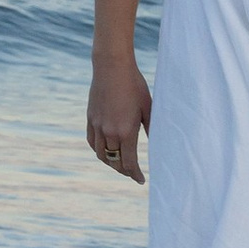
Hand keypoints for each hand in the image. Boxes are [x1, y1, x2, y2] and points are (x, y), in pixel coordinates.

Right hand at [86, 57, 152, 182]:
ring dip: (110, 163)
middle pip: (114, 162)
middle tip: (132, 173)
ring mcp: (97, 126)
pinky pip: (92, 142)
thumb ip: (152, 129)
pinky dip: (98, 150)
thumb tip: (158, 145)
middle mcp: (108, 132)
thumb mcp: (148, 107)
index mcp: (126, 132)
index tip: (141, 180)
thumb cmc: (135, 85)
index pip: (129, 163)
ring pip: (101, 155)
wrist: (112, 67)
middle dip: (124, 171)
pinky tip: (105, 150)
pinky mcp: (90, 119)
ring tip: (119, 164)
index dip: (135, 174)